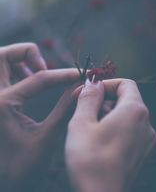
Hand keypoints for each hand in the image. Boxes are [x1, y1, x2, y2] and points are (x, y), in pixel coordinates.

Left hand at [0, 43, 79, 190]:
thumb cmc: (16, 169)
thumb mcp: (44, 141)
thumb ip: (63, 111)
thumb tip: (80, 90)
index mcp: (3, 104)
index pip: (40, 78)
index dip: (65, 75)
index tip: (81, 74)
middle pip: (3, 55)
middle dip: (27, 53)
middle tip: (42, 67)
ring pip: (0, 62)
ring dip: (17, 60)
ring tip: (34, 72)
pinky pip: (0, 75)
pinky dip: (13, 70)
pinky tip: (26, 82)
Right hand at [65, 79, 155, 191]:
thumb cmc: (89, 159)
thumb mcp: (82, 122)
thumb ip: (89, 97)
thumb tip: (93, 82)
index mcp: (134, 111)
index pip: (125, 84)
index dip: (106, 84)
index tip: (88, 92)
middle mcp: (146, 123)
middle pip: (126, 99)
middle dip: (104, 100)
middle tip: (84, 110)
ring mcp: (145, 140)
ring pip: (126, 115)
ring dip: (107, 115)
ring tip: (88, 128)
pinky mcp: (141, 153)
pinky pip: (129, 131)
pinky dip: (114, 128)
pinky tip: (97, 140)